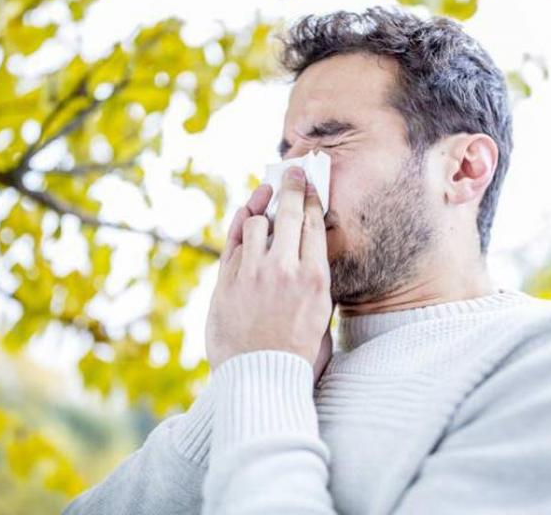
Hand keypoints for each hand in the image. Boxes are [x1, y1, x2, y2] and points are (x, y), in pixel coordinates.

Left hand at [205, 166, 332, 383]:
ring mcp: (252, 273)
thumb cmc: (299, 354)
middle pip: (288, 212)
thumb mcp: (323, 316)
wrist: (261, 379)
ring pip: (256, 223)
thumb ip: (317, 282)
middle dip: (292, 186)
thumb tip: (310, 252)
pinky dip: (241, 226)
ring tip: (266, 204)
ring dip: (263, 212)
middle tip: (293, 172)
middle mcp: (284, 269)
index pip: (313, 223)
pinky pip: (233, 242)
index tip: (311, 185)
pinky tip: (247, 215)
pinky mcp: (227, 282)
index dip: (311, 198)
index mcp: (315, 278)